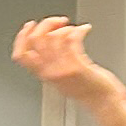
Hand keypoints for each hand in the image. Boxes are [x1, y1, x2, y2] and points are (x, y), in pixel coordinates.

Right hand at [11, 18, 125, 125]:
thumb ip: (52, 63)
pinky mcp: (78, 67)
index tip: (31, 25)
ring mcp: (63, 70)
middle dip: (47, 24)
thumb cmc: (88, 90)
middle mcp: (50, 72)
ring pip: (53, 37)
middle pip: (36, 40)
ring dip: (65, 27)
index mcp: (44, 75)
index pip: (20, 55)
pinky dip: (79, 30)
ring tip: (74, 28)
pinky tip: (85, 29)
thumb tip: (49, 38)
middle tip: (58, 21)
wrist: (104, 103)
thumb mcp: (62, 77)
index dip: (22, 36)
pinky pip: (72, 39)